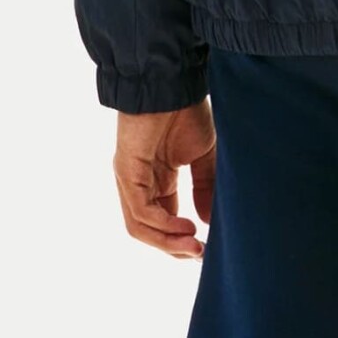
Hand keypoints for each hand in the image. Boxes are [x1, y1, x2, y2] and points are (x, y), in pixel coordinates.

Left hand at [113, 100, 215, 257]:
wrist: (173, 82)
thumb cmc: (186, 111)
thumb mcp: (203, 155)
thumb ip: (205, 187)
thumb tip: (210, 222)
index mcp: (157, 179)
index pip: (164, 221)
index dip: (182, 239)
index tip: (208, 249)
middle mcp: (140, 183)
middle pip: (149, 230)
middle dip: (175, 248)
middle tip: (201, 255)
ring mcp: (130, 179)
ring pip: (141, 227)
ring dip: (167, 243)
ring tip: (194, 248)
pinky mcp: (127, 172)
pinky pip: (141, 210)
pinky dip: (162, 224)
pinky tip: (187, 228)